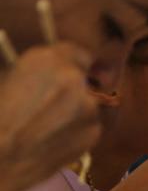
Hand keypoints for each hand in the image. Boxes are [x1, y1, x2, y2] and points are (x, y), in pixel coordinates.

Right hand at [0, 44, 99, 190]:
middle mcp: (74, 78)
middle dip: (77, 86)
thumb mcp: (8, 78)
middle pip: (87, 77)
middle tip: (58, 102)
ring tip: (51, 125)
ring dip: (79, 109)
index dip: (74, 63)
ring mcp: (89, 106)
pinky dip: (79, 129)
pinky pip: (91, 124)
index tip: (72, 71)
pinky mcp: (95, 131)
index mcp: (47, 59)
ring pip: (91, 102)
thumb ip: (37, 71)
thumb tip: (53, 72)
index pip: (79, 52)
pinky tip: (56, 138)